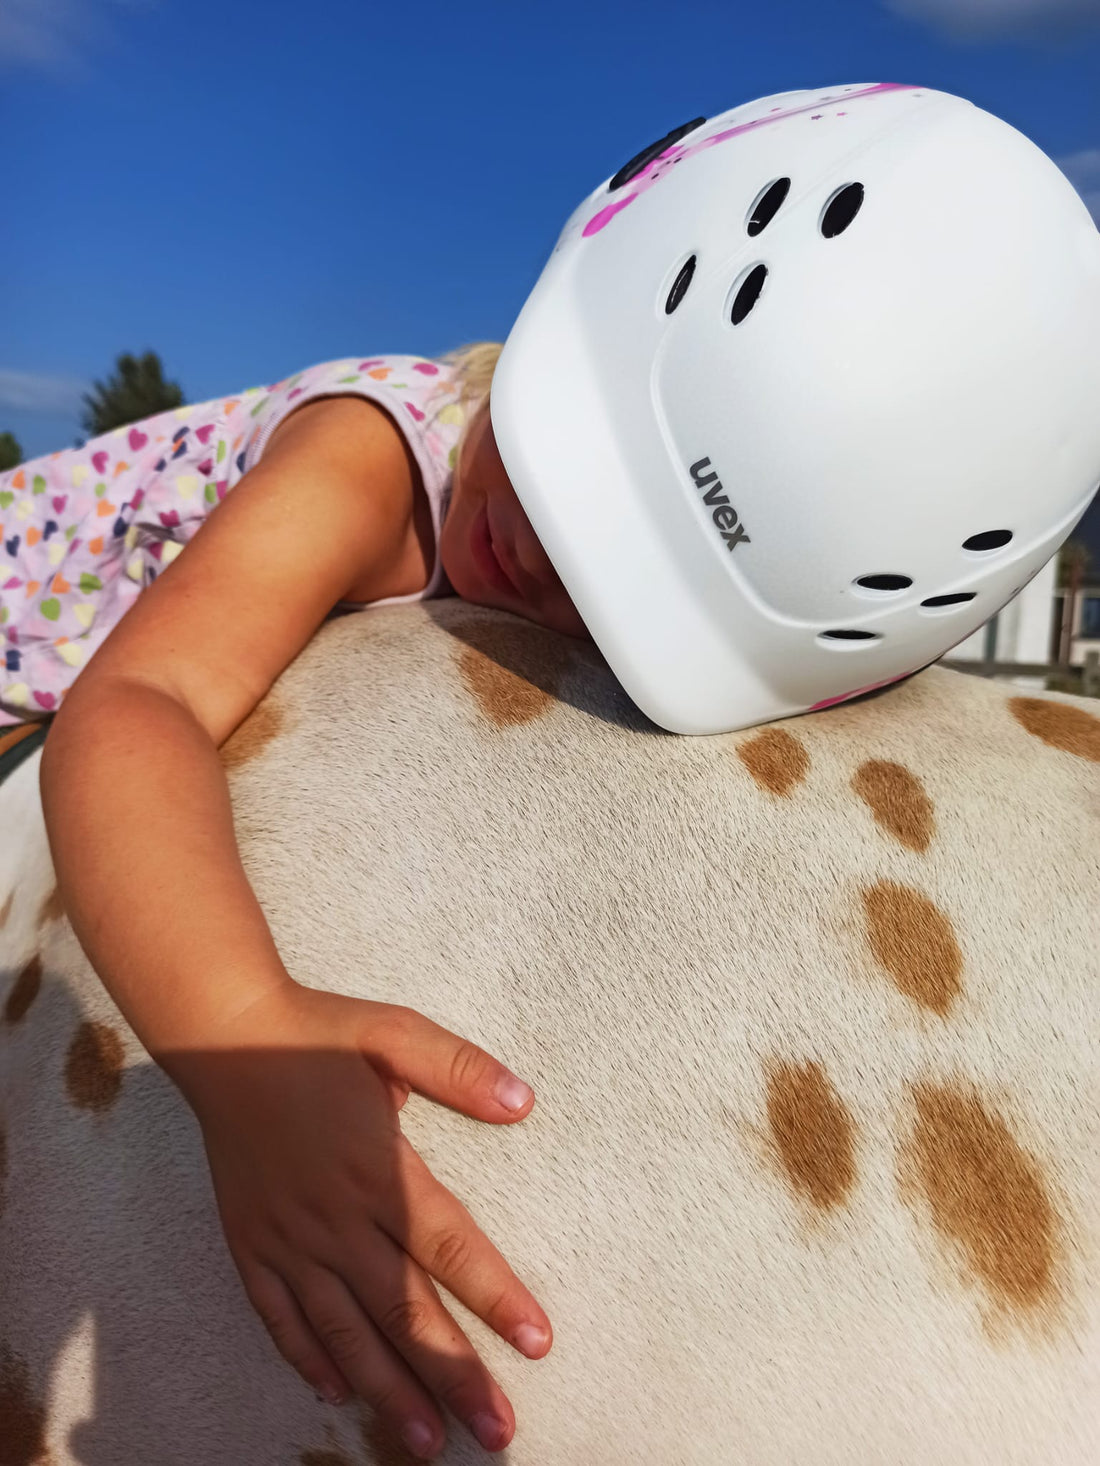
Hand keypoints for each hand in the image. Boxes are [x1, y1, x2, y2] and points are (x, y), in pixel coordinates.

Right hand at [164, 981, 551, 1458]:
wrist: (224, 1035)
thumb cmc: (317, 1034)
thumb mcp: (394, 1034)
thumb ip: (458, 1070)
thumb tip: (523, 1101)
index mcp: (379, 1170)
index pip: (450, 1246)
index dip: (496, 1297)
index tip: (537, 1343)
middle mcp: (336, 1217)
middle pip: (403, 1310)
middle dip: (454, 1374)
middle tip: (498, 1430)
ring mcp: (289, 1238)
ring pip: (343, 1330)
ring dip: (388, 1390)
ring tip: (429, 1442)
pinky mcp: (250, 1243)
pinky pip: (278, 1316)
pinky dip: (306, 1357)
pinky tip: (335, 1392)